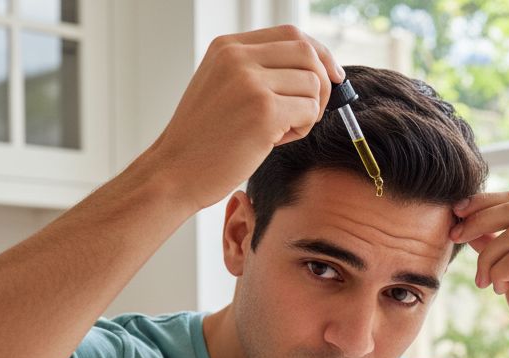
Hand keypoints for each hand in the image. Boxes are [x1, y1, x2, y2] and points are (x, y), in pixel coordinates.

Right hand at [145, 26, 343, 211]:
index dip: (319, 54)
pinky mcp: (264, 111)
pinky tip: (276, 141)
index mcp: (227, 46)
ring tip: (280, 131)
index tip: (332, 76)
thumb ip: (257, 71)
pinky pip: (309, 111)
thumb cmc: (204, 139)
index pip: (291, 34)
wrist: (175, 172)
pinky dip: (302, 129)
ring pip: (313, 85)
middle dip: (322, 83)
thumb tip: (315, 70)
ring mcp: (250, 82)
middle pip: (308, 53)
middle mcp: (237, 57)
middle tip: (309, 112)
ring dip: (308, 112)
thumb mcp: (222, 87)